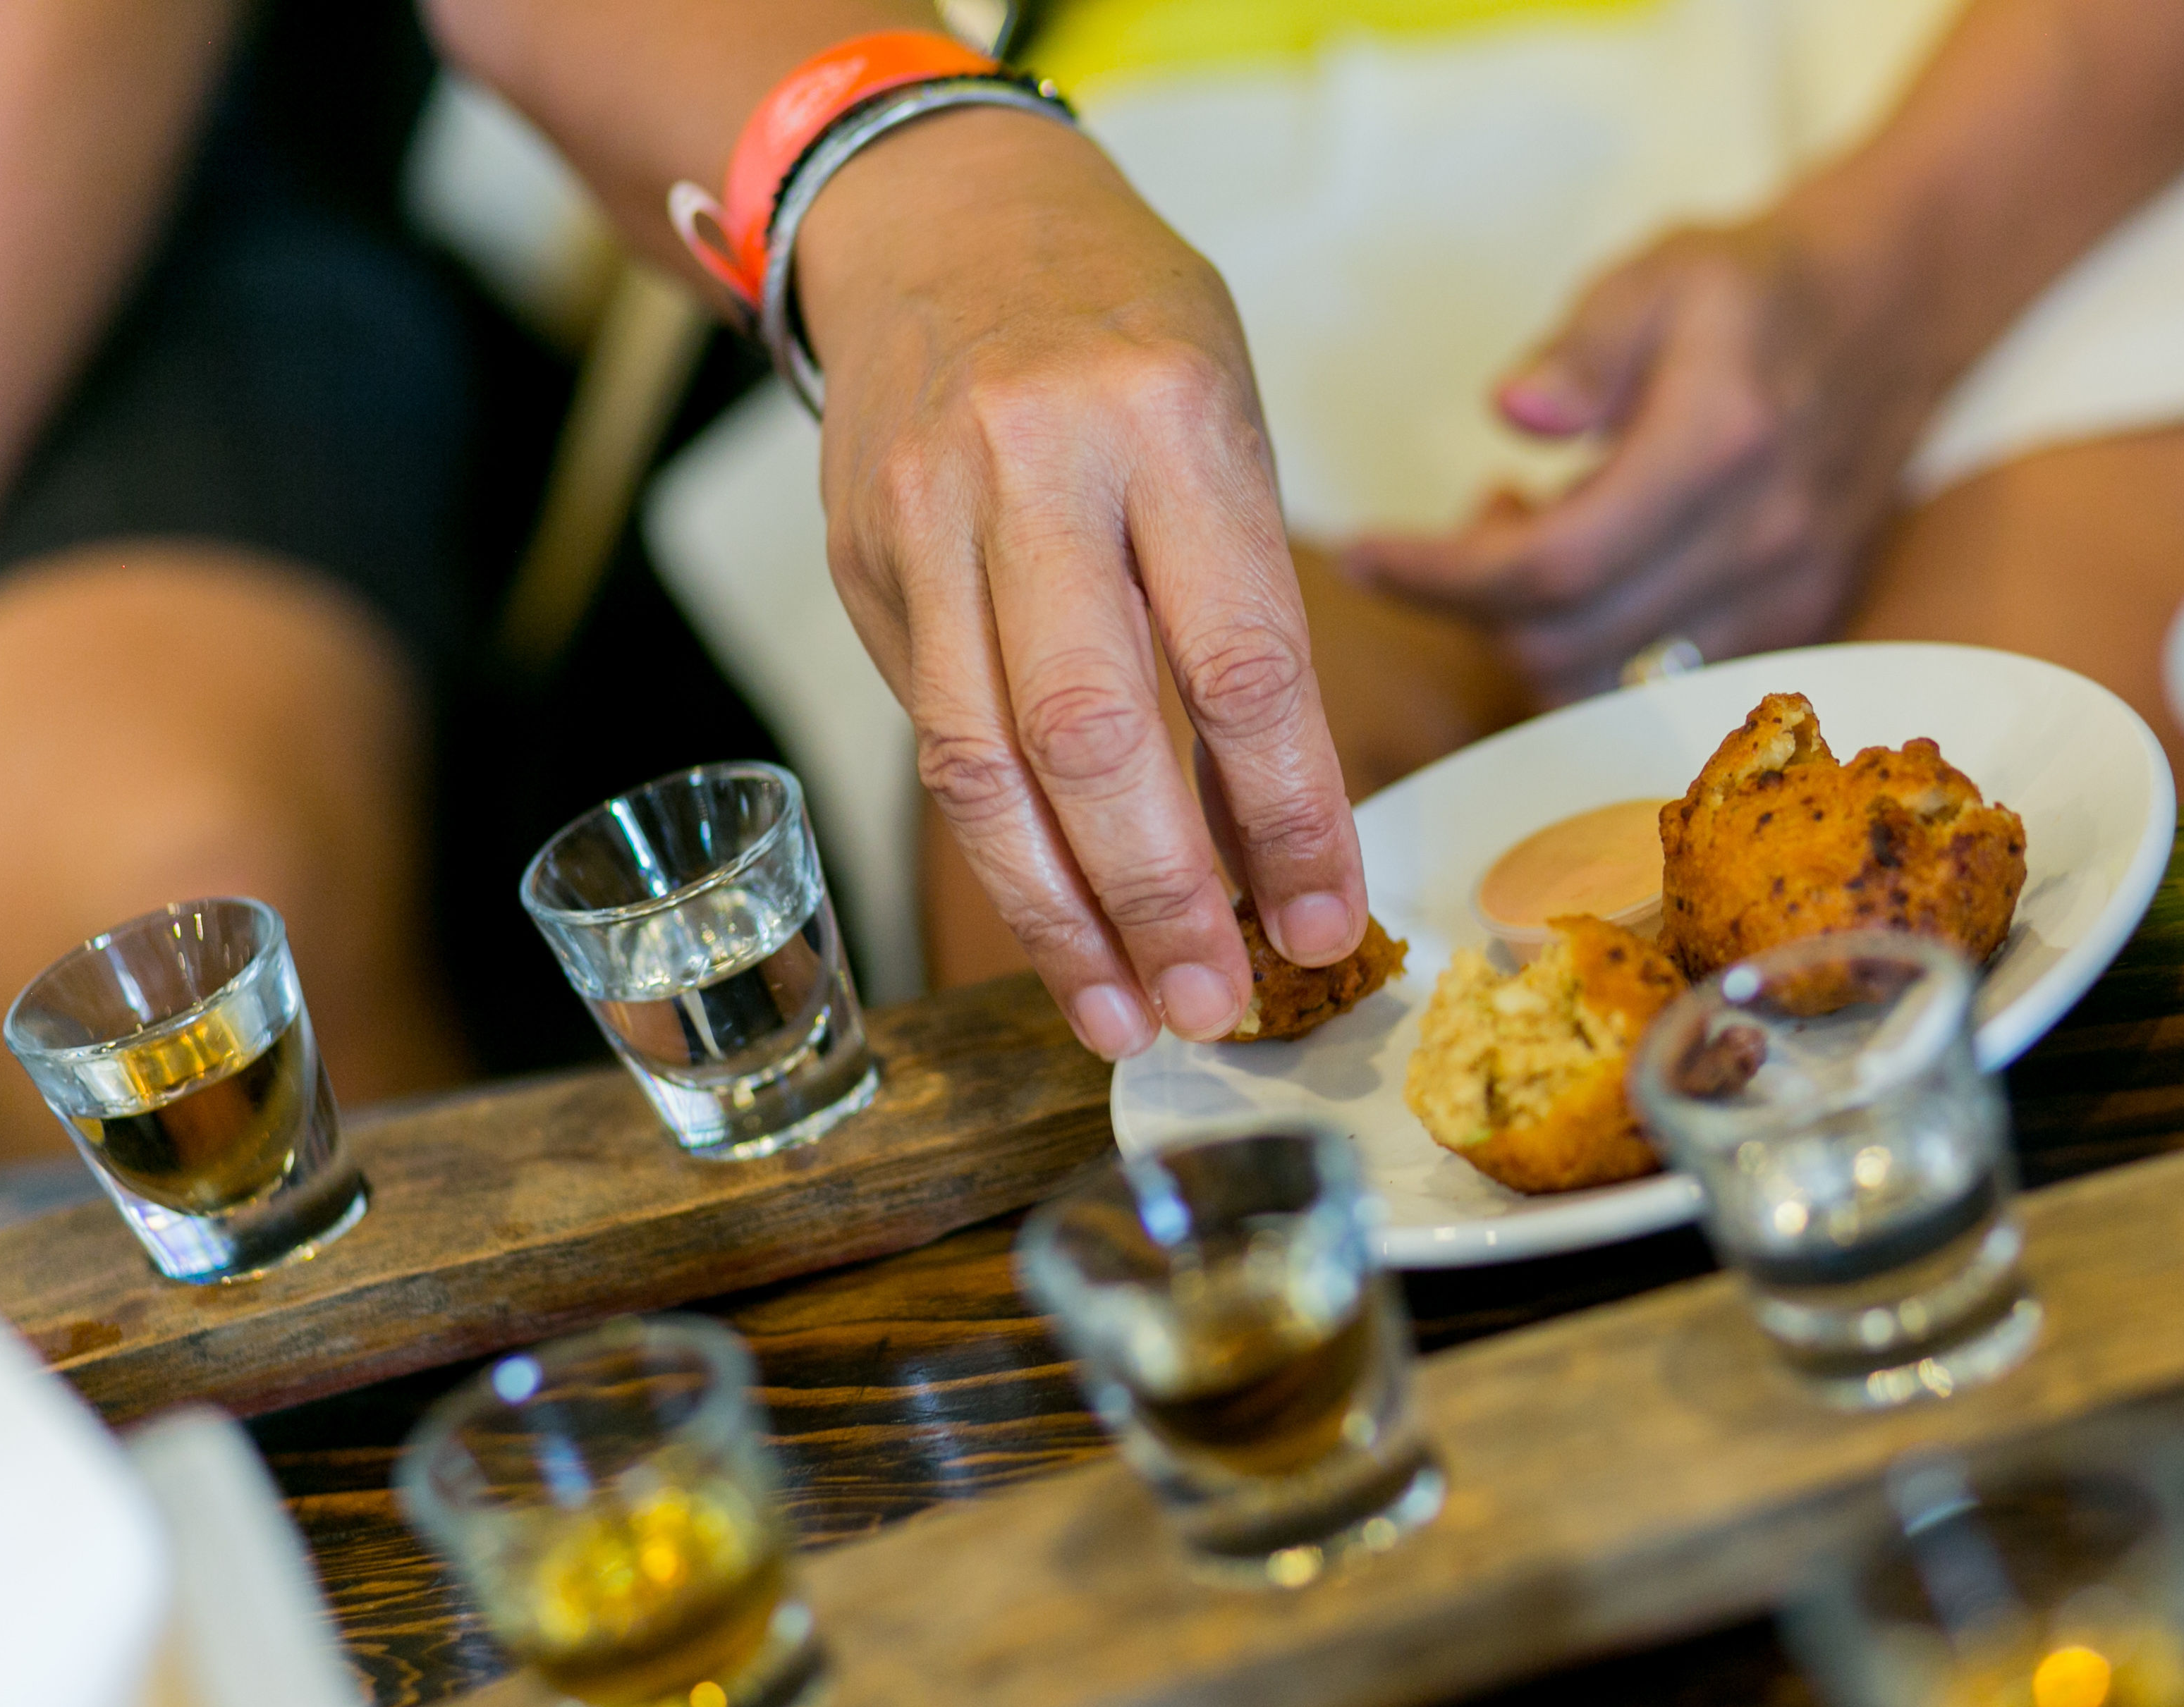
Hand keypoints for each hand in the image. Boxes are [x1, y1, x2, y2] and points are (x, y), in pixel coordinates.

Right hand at [795, 107, 1366, 1060]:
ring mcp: (925, 516)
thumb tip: (1268, 840)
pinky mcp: (858, 564)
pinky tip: (1054, 922)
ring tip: (1124, 1016)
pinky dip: (997, 848)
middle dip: (1159, 896)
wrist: (937, 213)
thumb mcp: (1226, 427)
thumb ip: (1246, 620)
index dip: (1288, 817)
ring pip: (981, 761)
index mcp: (1169, 417)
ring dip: (1058, 915)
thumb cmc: (1123, 333)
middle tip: (1214, 1008)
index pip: (1242, 659)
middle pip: (1093, 729)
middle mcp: (1035, 465)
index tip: (1325, 923)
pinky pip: (929, 735)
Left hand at [1345, 210, 1947, 702]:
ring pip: (1603, 683)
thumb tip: (1512, 411)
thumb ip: (1581, 349)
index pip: (1552, 564)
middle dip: (1476, 602)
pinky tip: (1595, 565)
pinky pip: (1656, 684)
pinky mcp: (1794, 625)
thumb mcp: (1654, 277)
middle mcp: (1760, 537)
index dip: (1438, 577)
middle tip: (1478, 518)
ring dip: (1530, 631)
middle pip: (1564, 641)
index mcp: (1718, 443)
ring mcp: (1785, 594)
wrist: (1893, 311)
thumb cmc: (1749, 288)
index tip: (1363, 552)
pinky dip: (1593, 645)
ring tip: (1535, 533)